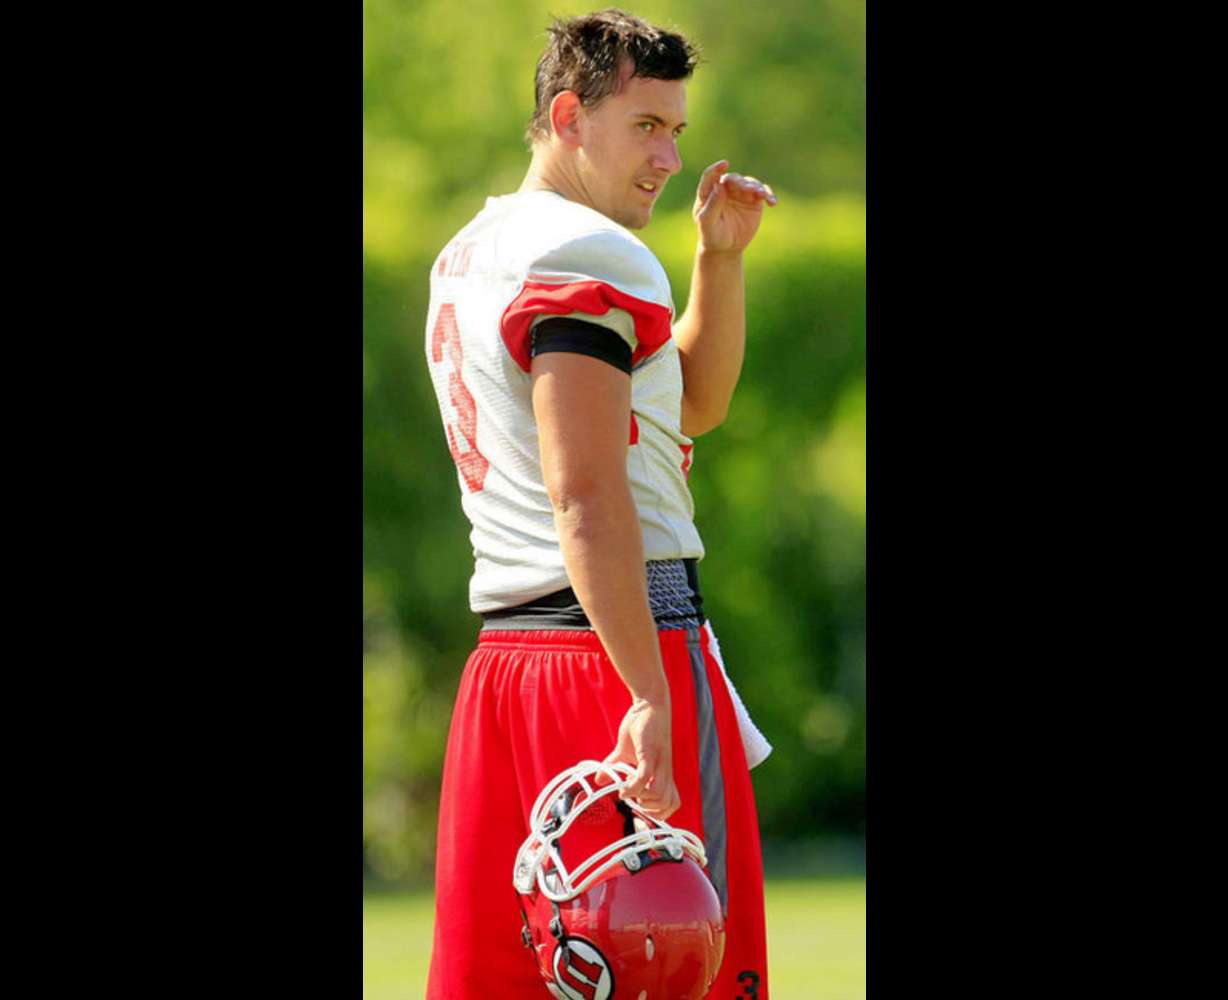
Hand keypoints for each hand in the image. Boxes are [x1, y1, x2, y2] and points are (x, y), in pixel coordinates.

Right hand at [600, 697, 680, 820]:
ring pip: (659, 796)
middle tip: (635, 799)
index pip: (672, 804)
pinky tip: (623, 787)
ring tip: (629, 791)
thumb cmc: (641, 727)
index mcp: (661, 774)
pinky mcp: (650, 754)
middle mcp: (663, 772)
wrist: (649, 704)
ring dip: (642, 799)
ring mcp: (659, 764)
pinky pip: (645, 778)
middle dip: (649, 810)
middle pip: (668, 805)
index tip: (640, 807)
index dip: (659, 812)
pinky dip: (633, 787)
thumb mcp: (625, 753)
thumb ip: (614, 767)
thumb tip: (599, 779)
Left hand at [693, 159, 777, 254]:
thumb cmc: (711, 235)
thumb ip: (713, 204)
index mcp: (708, 191)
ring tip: (761, 194)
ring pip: (750, 183)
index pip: (711, 175)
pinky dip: (768, 195)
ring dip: (756, 187)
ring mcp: (741, 193)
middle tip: (748, 189)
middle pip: (733, 179)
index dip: (716, 169)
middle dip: (741, 182)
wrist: (725, 248)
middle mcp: (725, 188)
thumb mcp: (708, 222)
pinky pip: (763, 193)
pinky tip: (772, 202)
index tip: (724, 164)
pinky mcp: (754, 201)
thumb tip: (720, 184)